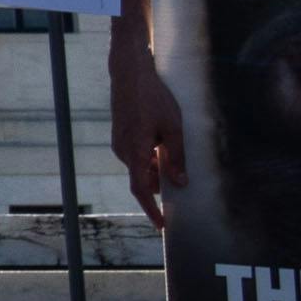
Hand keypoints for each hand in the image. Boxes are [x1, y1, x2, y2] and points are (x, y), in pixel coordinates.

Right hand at [108, 24, 183, 219]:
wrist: (130, 74)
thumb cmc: (154, 98)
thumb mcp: (173, 127)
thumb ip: (176, 156)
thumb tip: (180, 182)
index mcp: (135, 151)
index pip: (140, 189)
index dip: (151, 210)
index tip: (161, 226)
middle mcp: (123, 150)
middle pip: (141, 180)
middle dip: (158, 190)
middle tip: (178, 197)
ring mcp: (120, 143)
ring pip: (139, 167)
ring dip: (155, 172)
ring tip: (174, 166)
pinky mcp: (121, 136)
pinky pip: (136, 156)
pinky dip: (149, 160)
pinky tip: (162, 150)